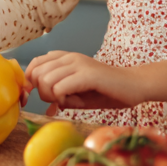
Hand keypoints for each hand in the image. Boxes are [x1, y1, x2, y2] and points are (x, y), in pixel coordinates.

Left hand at [25, 51, 166, 114]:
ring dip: (52, 96)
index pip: (34, 64)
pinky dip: (61, 99)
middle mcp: (69, 57)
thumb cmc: (106, 91)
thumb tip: (46, 108)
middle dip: (42, 93)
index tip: (43, 97)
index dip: (32, 83)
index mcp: (64, 57)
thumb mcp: (78, 94)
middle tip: (57, 101)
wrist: (134, 86)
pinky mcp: (87, 74)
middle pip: (37, 74)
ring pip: (45, 80)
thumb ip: (60, 96)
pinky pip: (60, 87)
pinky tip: (73, 102)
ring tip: (67, 102)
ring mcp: (78, 63)